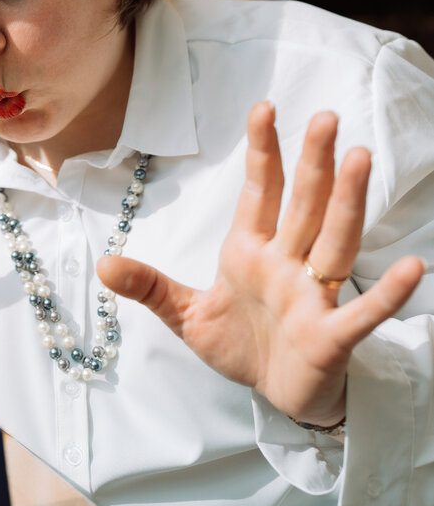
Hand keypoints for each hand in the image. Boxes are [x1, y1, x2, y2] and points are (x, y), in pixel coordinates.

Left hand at [98, 103, 424, 425]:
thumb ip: (150, 287)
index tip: (264, 107)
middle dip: (311, 163)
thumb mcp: (186, 316)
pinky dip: (385, 293)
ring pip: (334, 241)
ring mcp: (312, 297)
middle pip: (302, 205)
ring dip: (346, 203)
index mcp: (252, 251)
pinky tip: (412, 268)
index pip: (259, 192)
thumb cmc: (242, 344)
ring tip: (360, 159)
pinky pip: (362, 313)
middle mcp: (287, 264)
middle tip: (325, 117)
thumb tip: (101, 265)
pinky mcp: (330, 337)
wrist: (275, 397)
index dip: (263, 152)